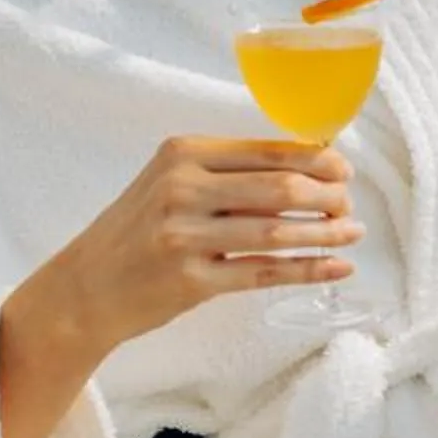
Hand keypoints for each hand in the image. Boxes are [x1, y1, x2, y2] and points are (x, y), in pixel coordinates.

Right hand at [56, 135, 360, 355]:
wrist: (85, 287)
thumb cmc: (136, 232)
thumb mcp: (169, 183)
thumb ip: (225, 173)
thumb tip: (304, 168)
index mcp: (182, 153)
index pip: (267, 149)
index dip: (317, 159)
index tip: (344, 170)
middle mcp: (182, 188)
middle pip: (279, 186)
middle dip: (328, 195)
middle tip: (350, 205)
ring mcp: (185, 236)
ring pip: (277, 230)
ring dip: (325, 233)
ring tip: (353, 234)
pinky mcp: (191, 281)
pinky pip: (264, 272)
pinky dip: (307, 269)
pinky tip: (335, 268)